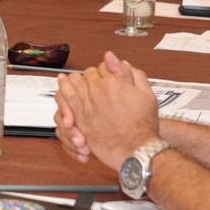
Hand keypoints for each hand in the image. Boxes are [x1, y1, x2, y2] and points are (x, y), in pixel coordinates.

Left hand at [55, 54, 159, 169]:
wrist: (136, 148)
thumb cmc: (143, 125)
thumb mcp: (147, 94)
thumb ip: (133, 74)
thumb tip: (120, 61)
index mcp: (114, 82)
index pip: (102, 67)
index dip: (104, 70)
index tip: (106, 74)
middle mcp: (98, 92)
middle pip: (87, 74)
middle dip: (89, 75)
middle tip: (91, 80)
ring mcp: (87, 105)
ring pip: (73, 84)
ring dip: (70, 80)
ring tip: (66, 78)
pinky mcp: (81, 119)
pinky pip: (67, 102)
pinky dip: (63, 94)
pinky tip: (62, 91)